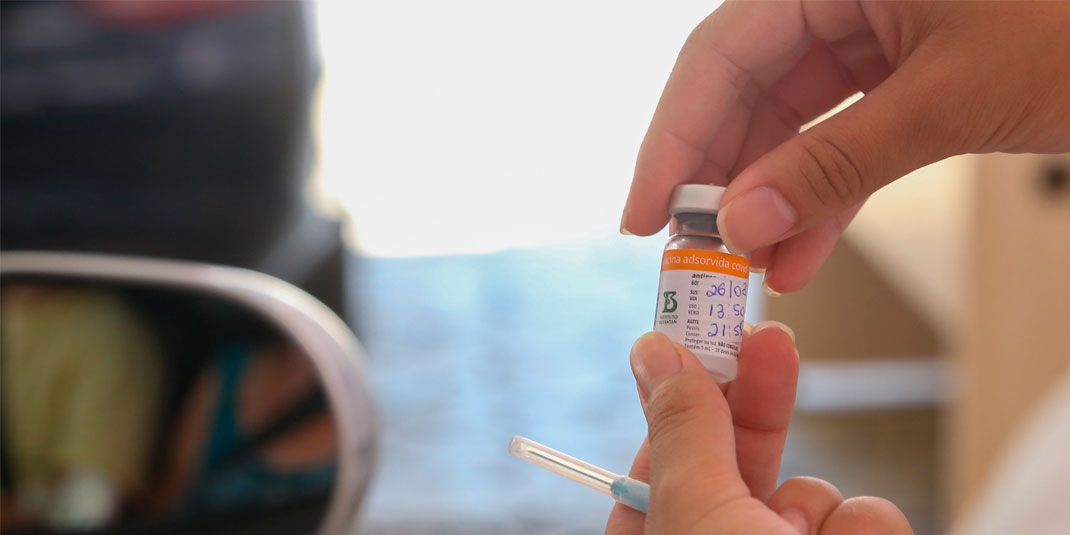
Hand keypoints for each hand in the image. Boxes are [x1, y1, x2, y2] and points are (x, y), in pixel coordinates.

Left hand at [605, 328, 911, 534]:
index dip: (680, 402)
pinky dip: (865, 529)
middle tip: (769, 339)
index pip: (658, 466)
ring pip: (815, 492)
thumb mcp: (699, 514)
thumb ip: (684, 433)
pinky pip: (867, 518)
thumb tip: (655, 354)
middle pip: (736, 464)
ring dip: (821, 504)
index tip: (696, 339)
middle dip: (756, 407)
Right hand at [621, 1, 1069, 293]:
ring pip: (794, 119)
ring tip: (749, 266)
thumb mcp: (956, 94)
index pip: (722, 52)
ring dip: (771, 198)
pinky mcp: (912, 70)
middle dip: (722, 177)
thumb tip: (747, 216)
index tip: (646, 210)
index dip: (675, 136)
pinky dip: (826, 195)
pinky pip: (846, 135)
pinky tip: (803, 251)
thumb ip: (841, 159)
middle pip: (749, 88)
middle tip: (695, 252)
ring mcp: (881, 29)